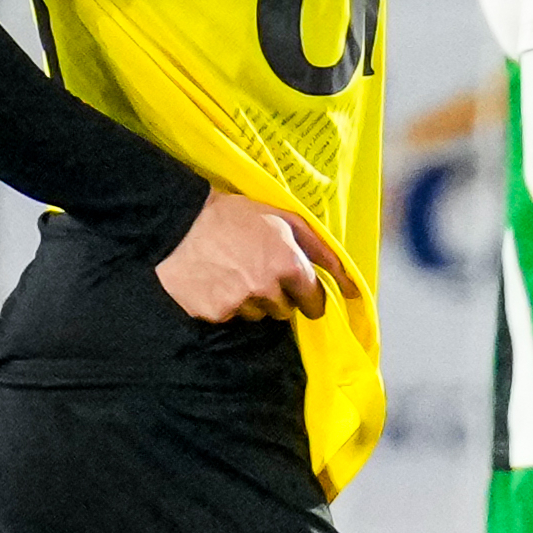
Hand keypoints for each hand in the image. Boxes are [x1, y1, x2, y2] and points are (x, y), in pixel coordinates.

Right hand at [156, 186, 338, 322]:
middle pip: (285, 310)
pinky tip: (217, 280)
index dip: (308, 296)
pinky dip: (226, 303)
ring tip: (234, 271)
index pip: (314, 302)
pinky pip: (230, 316)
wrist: (180, 223)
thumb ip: (323, 253)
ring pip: (258, 314)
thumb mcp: (287, 222)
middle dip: (279, 295)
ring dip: (252, 300)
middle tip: (258, 269)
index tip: (301, 291)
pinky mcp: (213, 313)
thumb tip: (353, 286)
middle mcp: (266, 289)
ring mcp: (238, 303)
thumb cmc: (236, 216)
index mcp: (288, 266)